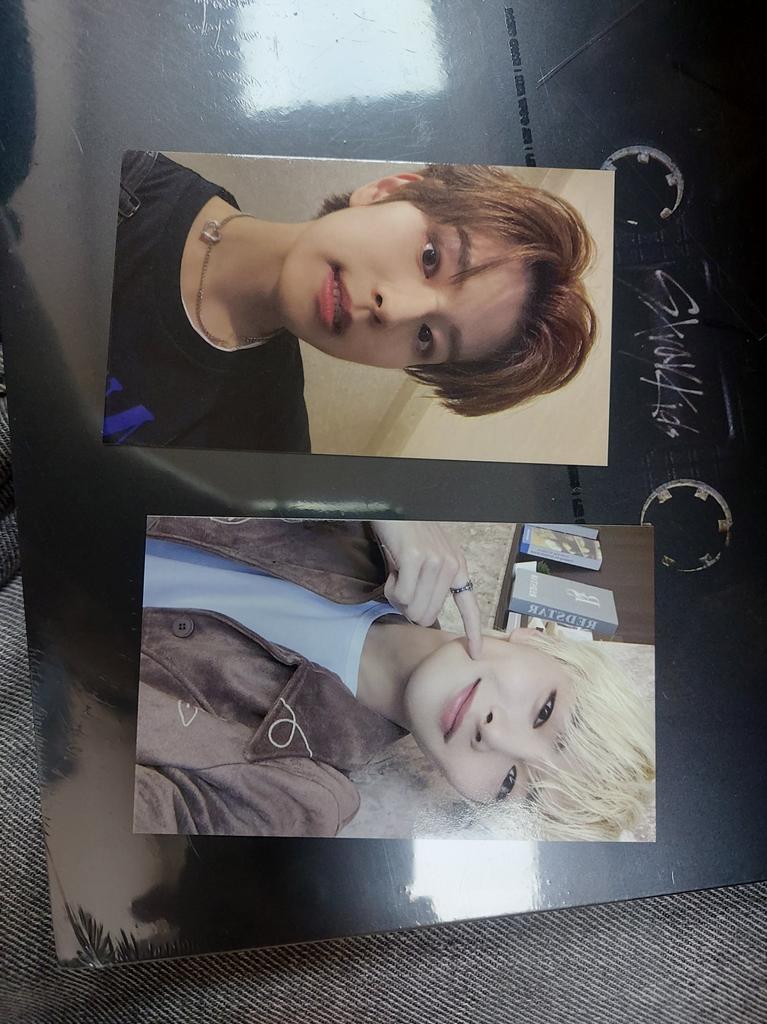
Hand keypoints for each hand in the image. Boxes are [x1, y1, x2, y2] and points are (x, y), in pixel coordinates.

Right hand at [370, 521, 481, 658]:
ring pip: (413, 608)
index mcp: (458, 567)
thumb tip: (422, 618)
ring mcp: (435, 562)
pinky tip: (393, 569)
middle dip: (408, 608)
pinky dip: (390, 588)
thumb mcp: (428, 559)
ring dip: (397, 596)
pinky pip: (400, 595)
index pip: (469, 605)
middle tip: (401, 585)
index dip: (472, 631)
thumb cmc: (406, 536)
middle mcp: (451, 565)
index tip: (475, 654)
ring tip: (397, 573)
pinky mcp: (416, 559)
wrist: (393, 506)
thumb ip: (431, 585)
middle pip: (427, 616)